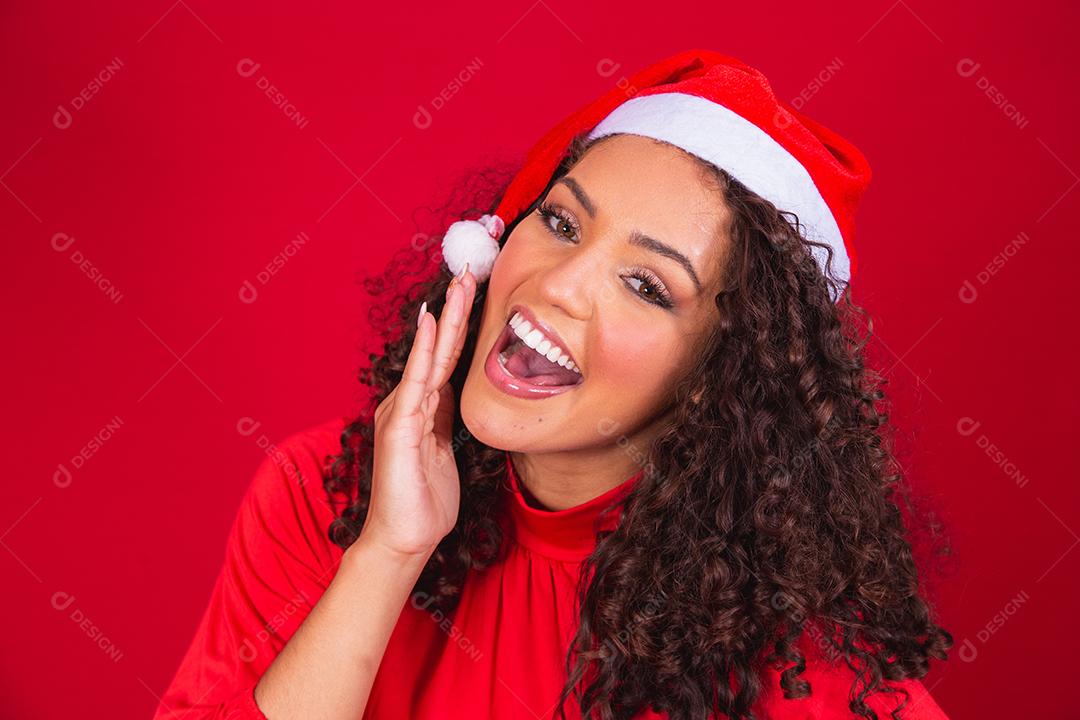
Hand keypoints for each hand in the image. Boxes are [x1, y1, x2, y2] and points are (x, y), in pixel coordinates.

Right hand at [362, 265, 476, 557]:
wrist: (403, 540)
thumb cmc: (424, 502)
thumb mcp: (445, 452)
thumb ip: (447, 421)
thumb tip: (456, 395)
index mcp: (422, 408)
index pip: (446, 357)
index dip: (460, 324)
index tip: (474, 290)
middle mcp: (409, 403)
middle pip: (439, 347)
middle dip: (456, 307)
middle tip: (471, 267)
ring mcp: (402, 412)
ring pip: (431, 355)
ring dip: (447, 317)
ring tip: (460, 281)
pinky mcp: (399, 427)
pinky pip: (417, 381)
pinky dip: (424, 349)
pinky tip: (431, 323)